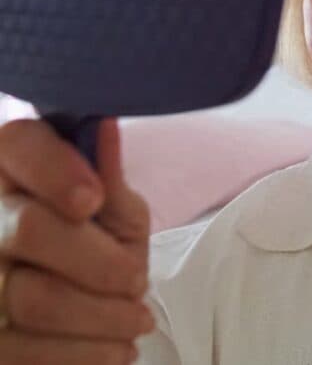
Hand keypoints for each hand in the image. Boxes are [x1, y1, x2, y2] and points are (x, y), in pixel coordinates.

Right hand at [0, 118, 153, 363]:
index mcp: (16, 166)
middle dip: (96, 262)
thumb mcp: (115, 212)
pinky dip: (80, 354)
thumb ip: (109, 179)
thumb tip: (106, 127)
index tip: (92, 199)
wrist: (85, 309)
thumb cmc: (102, 246)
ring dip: (97, 316)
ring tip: (137, 323)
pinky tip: (115, 350)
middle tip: (137, 281)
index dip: (54, 170)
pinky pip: (23, 350)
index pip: (20, 144)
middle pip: (28, 228)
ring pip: (29, 297)